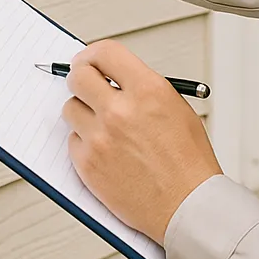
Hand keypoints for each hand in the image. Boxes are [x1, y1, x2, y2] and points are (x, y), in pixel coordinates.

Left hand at [63, 40, 222, 244]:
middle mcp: (120, 110)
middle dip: (81, 78)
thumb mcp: (176, 108)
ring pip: (70, 108)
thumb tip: (113, 77)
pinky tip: (105, 150)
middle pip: (78, 75)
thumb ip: (143, 88)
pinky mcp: (87, 164)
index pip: (105, 52)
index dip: (94, 54)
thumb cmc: (188, 162)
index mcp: (147, 90)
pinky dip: (84, 142)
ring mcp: (100, 138)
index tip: (90, 60)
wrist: (188, 206)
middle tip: (87, 85)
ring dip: (83, 111)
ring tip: (102, 124)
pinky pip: (72, 140)